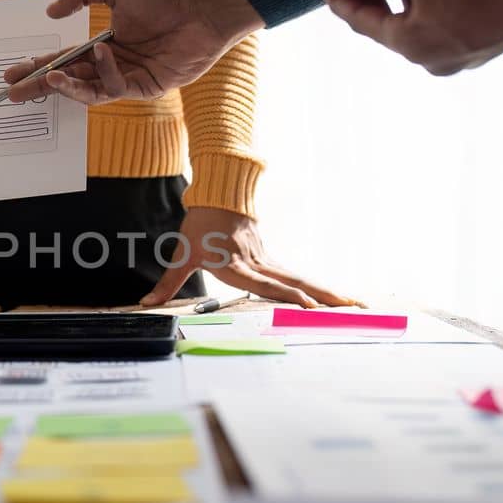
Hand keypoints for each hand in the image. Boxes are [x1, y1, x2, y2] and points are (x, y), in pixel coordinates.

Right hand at [3, 0, 262, 104]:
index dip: (38, 66)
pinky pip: (116, 87)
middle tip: (15, 92)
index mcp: (102, 45)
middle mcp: (111, 65)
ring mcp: (127, 78)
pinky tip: (104, 52)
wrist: (198, 9)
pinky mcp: (145, 87)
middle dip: (40, 86)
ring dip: (66, 86)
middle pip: (68, 80)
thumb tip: (51, 11)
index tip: (13, 72)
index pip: (63, 60)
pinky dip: (105, 71)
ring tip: (50, 77)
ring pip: (88, 91)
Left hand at [143, 207, 361, 307]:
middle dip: (325, 297)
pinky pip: (296, 276)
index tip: (309, 305)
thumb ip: (168, 283)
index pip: (266, 283)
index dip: (286, 294)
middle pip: (296, 282)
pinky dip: (317, 287)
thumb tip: (146, 304)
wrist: (218, 194)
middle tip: (353, 308)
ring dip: (329, 292)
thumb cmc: (199, 226)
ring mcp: (268, 260)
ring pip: (302, 278)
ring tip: (357, 305)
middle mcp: (258, 263)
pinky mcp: (271, 258)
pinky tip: (335, 298)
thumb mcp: (181, 255)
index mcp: (238, 265)